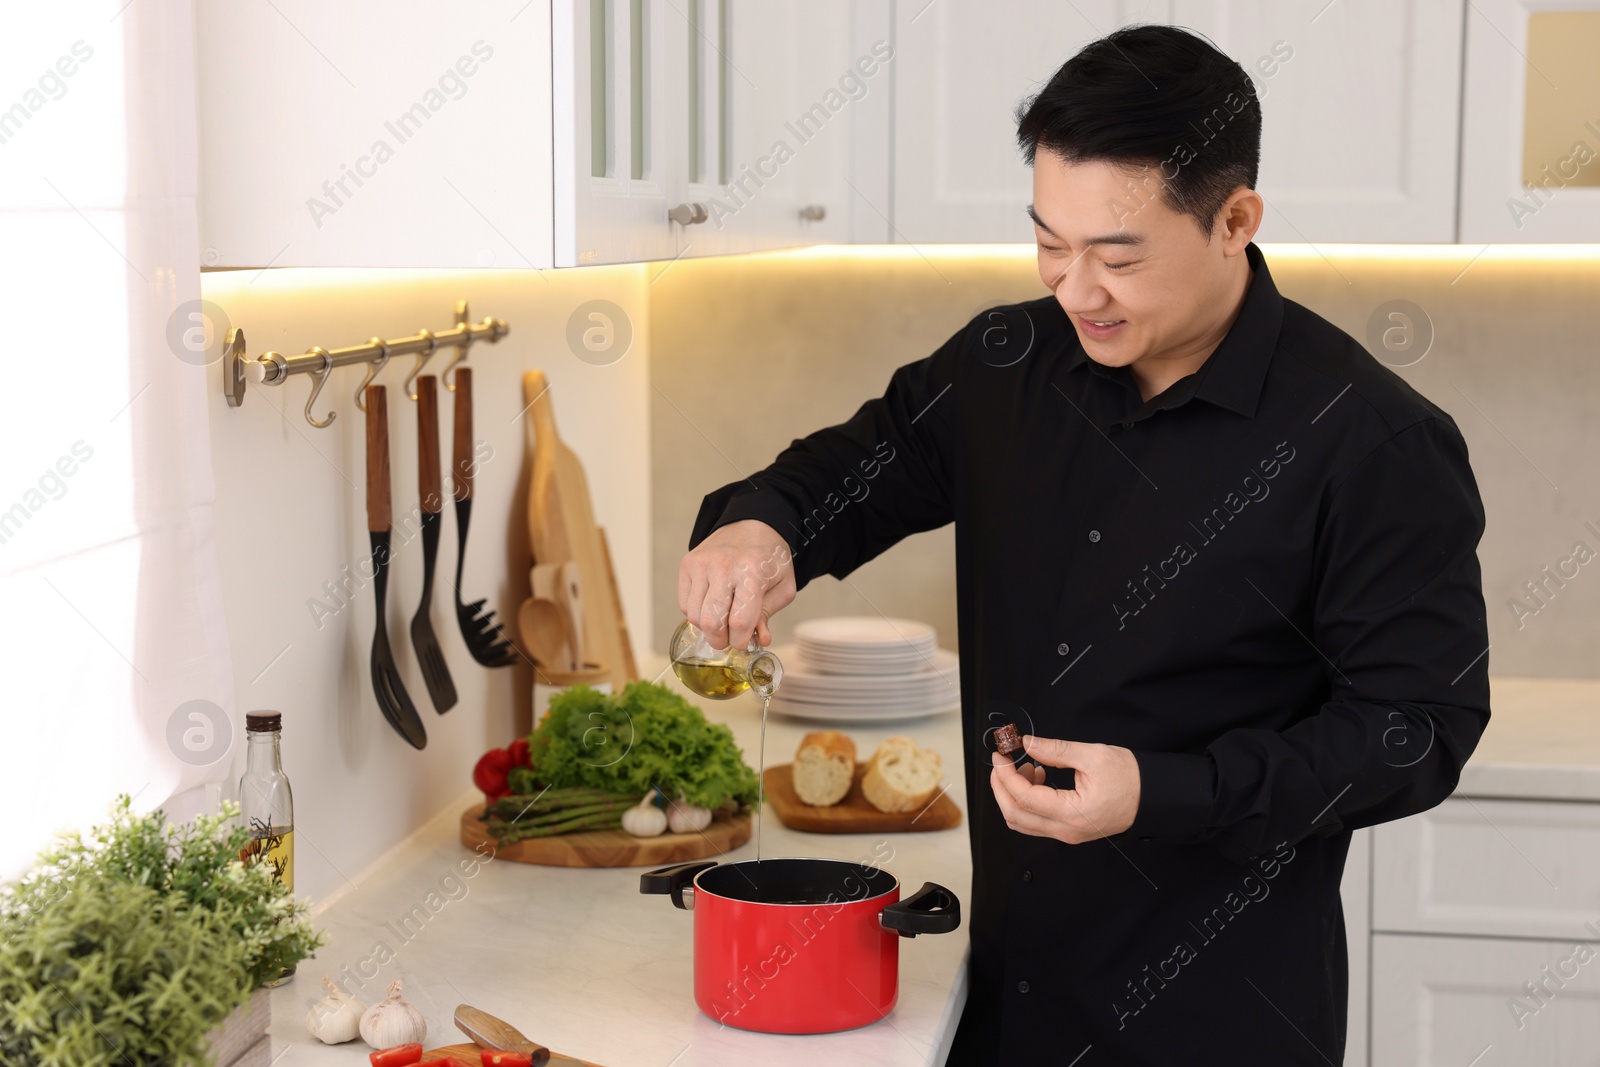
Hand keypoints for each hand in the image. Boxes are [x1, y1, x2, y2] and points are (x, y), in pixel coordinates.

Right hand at [678, 519, 796, 649]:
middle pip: (711, 622)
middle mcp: (724, 567)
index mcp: (752, 572)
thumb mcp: (783, 586)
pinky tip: (711, 605)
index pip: (739, 621)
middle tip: (729, 639)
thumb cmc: (770, 558)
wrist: (753, 524)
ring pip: (694, 616)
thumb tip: (760, 640)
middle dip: (720, 640)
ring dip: (708, 627)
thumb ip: (769, 614)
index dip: (740, 641)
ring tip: (721, 620)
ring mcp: (702, 564)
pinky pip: (684, 604)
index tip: (744, 642)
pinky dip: (696, 613)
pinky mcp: (688, 564)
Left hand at [990, 736, 1141, 844]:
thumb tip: (1027, 743)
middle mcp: (1066, 830)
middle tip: (1002, 762)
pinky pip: (1036, 822)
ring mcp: (1067, 834)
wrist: (1152, 797)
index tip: (1000, 756)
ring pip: (1022, 822)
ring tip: (1026, 767)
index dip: (1005, 775)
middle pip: (1015, 816)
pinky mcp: (1068, 831)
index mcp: (1072, 813)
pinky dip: (1026, 802)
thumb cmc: (1130, 778)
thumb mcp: (1093, 755)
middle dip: (1001, 787)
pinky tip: (1038, 778)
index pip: (1023, 798)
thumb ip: (1056, 750)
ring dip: (1013, 795)